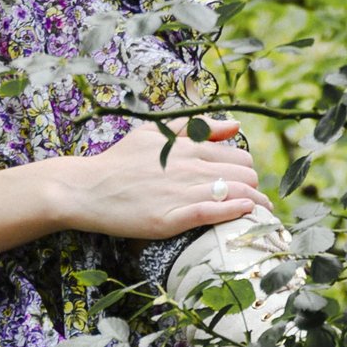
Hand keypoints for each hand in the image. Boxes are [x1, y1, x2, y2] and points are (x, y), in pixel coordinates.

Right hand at [58, 118, 266, 245]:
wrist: (87, 188)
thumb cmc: (120, 161)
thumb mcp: (156, 133)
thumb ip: (197, 128)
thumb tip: (236, 127)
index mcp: (189, 148)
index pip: (240, 158)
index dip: (248, 173)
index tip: (246, 186)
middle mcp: (189, 168)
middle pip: (245, 176)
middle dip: (254, 189)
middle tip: (254, 204)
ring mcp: (180, 193)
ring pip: (235, 194)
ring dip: (254, 205)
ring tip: (260, 216)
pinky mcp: (169, 219)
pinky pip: (212, 213)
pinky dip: (233, 212)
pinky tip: (244, 214)